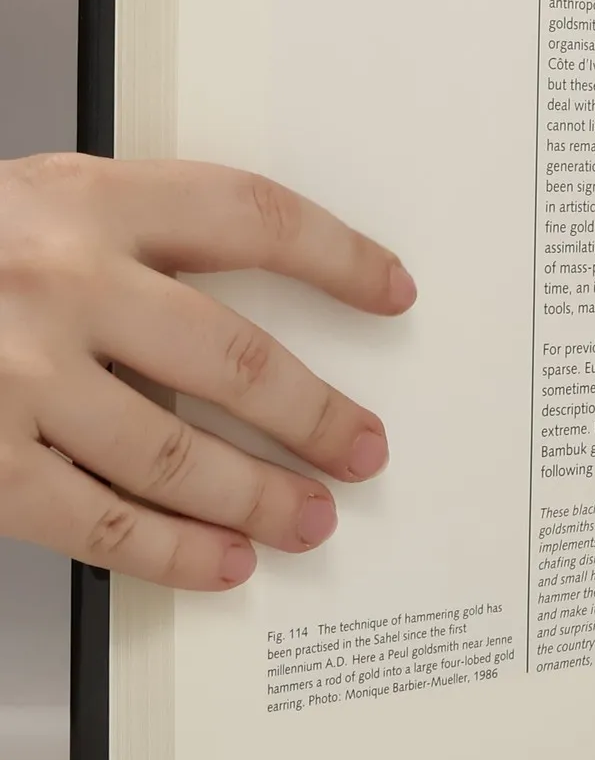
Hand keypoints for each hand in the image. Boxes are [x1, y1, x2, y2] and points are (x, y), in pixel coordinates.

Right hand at [0, 154, 413, 589]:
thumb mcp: (28, 204)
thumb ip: (125, 241)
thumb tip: (246, 322)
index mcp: (85, 197)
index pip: (253, 216)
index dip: (338, 255)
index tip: (392, 290)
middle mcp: (59, 279)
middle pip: (234, 353)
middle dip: (315, 411)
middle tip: (365, 446)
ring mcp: (13, 374)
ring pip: (175, 450)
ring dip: (259, 493)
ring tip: (310, 517)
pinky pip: (98, 520)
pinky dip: (172, 551)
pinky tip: (221, 562)